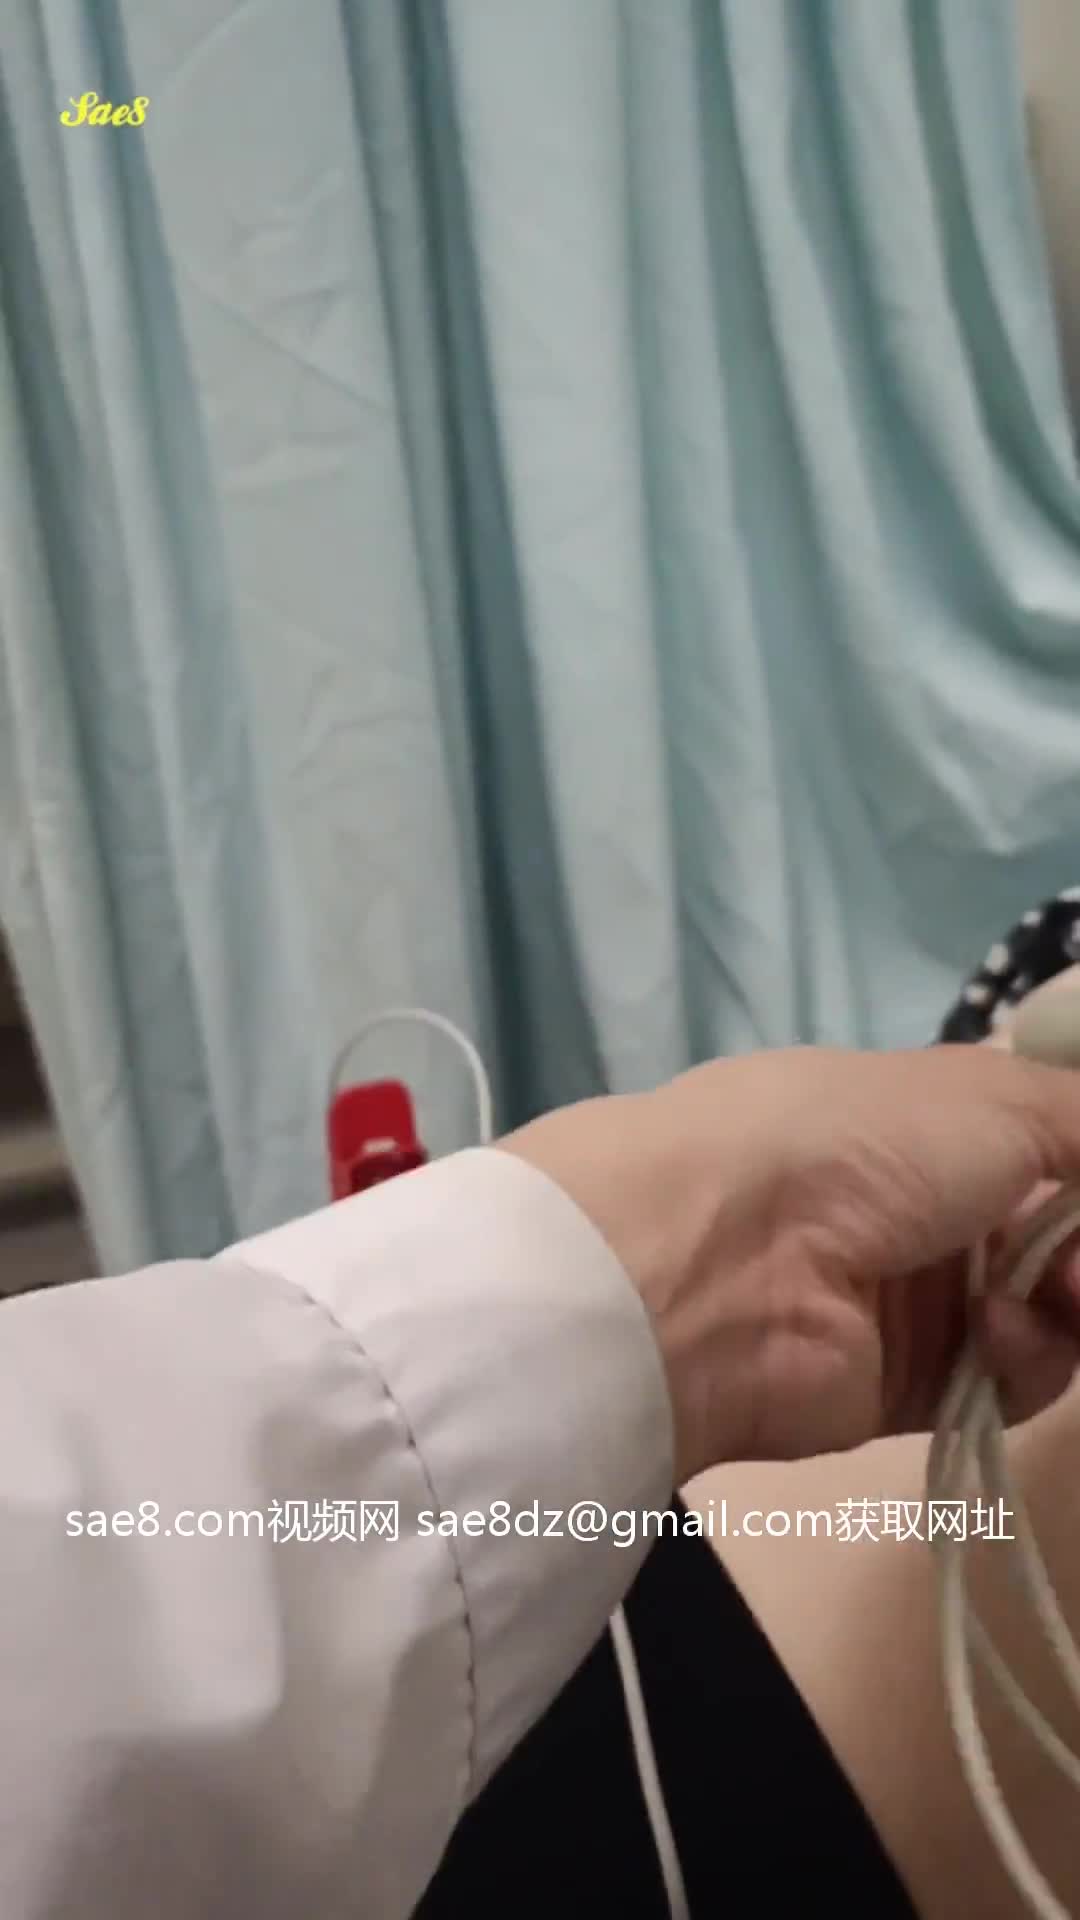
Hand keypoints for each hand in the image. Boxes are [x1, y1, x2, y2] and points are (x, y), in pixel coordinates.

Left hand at [501, 1038, 1079, 1482]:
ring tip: (1063, 1288)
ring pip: (1058, 1310)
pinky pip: (1015, 1379)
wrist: (729, 1257)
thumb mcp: (1000, 1097)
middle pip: (1062, 1233)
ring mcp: (923, 1298)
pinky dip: (1027, 1355)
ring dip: (1076, 1299)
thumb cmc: (865, 1144)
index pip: (1052, 1142)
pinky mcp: (913, 1385)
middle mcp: (933, 1203)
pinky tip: (995, 1330)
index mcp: (938, 1118)